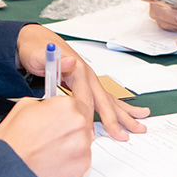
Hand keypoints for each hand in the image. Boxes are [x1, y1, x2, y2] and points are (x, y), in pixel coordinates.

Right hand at [0, 96, 92, 176]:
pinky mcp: (83, 164)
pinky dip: (72, 161)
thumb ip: (44, 103)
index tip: (60, 119)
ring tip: (51, 150)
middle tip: (53, 136)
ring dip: (72, 145)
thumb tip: (48, 106)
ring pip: (83, 141)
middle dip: (70, 128)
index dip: (66, 113)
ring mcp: (83, 144)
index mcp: (66, 105)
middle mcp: (79, 123)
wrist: (11, 170)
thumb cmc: (13, 143)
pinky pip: (82, 159)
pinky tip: (55, 161)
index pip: (77, 103)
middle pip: (82, 122)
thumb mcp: (23, 107)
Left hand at [16, 24, 149, 138]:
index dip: (93, 116)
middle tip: (127, 134)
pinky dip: (118, 109)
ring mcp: (90, 80)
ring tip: (140, 125)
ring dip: (125, 115)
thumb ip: (55, 60)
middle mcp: (88, 75)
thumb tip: (71, 62)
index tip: (96, 133)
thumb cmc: (36, 50)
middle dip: (116, 119)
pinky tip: (130, 115)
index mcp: (78, 70)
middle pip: (105, 101)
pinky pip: (105, 99)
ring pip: (109, 101)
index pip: (88, 98)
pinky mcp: (87, 84)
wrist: (36, 42)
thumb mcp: (39, 54)